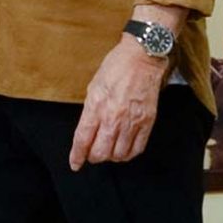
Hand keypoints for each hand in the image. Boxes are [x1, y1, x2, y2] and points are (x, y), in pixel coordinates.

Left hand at [69, 34, 166, 169]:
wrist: (141, 59)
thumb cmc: (115, 68)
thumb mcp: (93, 87)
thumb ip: (90, 110)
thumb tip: (87, 130)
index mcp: (96, 107)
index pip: (83, 140)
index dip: (77, 155)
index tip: (75, 163)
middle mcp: (113, 118)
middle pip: (101, 152)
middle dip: (94, 157)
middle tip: (92, 154)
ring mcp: (132, 121)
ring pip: (119, 155)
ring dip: (111, 156)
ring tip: (108, 150)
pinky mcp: (147, 122)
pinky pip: (137, 149)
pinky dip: (128, 154)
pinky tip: (124, 149)